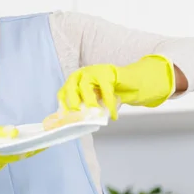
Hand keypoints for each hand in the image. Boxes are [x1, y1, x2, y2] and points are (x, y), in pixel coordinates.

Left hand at [56, 54, 174, 119]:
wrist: (130, 82)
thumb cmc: (109, 93)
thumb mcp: (95, 100)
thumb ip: (87, 107)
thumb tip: (79, 121)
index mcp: (75, 82)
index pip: (63, 92)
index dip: (63, 104)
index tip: (65, 117)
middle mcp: (81, 74)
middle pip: (71, 87)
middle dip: (72, 101)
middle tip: (78, 113)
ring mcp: (93, 71)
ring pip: (85, 87)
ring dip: (89, 101)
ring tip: (95, 113)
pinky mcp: (107, 73)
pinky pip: (106, 91)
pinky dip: (109, 104)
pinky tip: (113, 115)